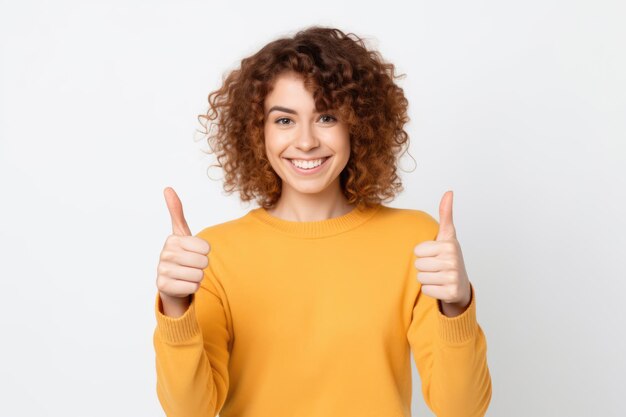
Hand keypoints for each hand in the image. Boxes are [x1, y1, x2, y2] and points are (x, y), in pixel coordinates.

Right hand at [156, 187, 210, 315]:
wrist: (171, 281)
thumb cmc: (180, 255)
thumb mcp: (180, 233)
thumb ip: (176, 211)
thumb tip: (167, 188)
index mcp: (172, 239)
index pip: (205, 247)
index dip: (205, 252)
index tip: (194, 252)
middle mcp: (165, 254)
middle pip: (203, 262)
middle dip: (202, 266)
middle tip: (191, 265)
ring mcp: (162, 271)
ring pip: (198, 275)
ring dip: (197, 277)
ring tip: (187, 274)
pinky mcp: (163, 286)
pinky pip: (192, 287)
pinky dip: (192, 287)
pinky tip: (183, 284)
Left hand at [413, 190, 471, 315]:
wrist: (461, 285)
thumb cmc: (450, 257)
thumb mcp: (448, 235)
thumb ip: (446, 214)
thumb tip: (449, 192)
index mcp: (450, 245)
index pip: (417, 250)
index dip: (423, 253)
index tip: (436, 254)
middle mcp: (454, 260)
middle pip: (417, 264)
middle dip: (425, 267)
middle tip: (437, 267)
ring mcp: (453, 277)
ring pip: (420, 277)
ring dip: (427, 278)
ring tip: (439, 276)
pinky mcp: (451, 292)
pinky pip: (426, 290)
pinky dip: (431, 290)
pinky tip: (441, 287)